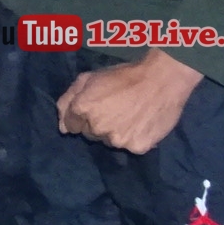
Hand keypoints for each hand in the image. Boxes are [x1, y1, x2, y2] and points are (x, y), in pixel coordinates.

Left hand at [57, 49, 201, 154]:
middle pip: (89, 134)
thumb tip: (62, 128)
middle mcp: (96, 128)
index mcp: (82, 109)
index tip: (95, 109)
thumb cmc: (123, 76)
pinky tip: (140, 124)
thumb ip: (68, 100)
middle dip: (96, 124)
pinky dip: (133, 138)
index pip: (71, 125)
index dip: (81, 116)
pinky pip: (129, 146)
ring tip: (128, 116)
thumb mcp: (88, 78)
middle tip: (113, 110)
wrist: (161, 81)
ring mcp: (117, 140)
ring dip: (114, 133)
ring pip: (109, 142)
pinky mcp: (137, 147)